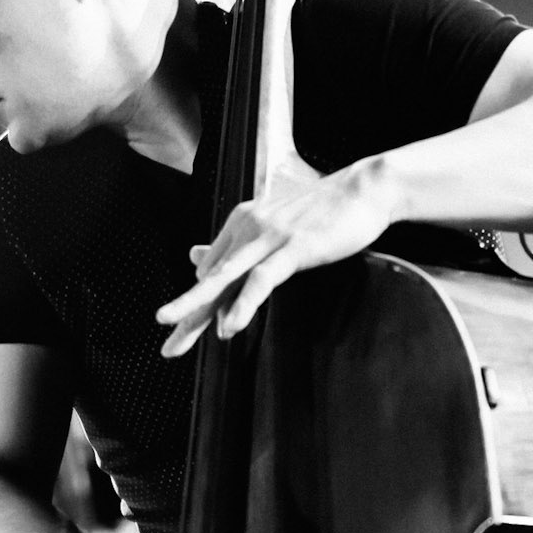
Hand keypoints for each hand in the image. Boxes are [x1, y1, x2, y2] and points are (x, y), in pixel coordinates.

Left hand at [156, 154, 394, 356]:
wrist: (365, 189)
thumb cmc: (326, 210)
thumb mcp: (275, 224)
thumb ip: (238, 243)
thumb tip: (196, 256)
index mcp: (242, 222)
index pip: (211, 270)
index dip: (195, 303)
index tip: (182, 331)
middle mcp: (248, 226)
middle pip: (210, 278)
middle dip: (185, 312)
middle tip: (166, 343)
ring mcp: (269, 236)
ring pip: (225, 278)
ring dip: (197, 309)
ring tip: (178, 335)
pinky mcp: (293, 246)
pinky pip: (262, 279)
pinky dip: (243, 304)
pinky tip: (229, 327)